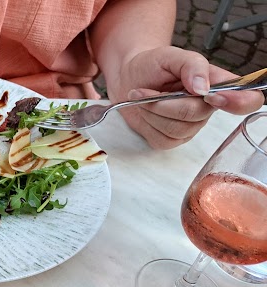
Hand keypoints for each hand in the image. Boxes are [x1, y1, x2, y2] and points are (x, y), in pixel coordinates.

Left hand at [108, 46, 263, 148]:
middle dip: (165, 102)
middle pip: (195, 115)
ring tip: (143, 96)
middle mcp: (207, 109)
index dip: (238, 103)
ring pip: (176, 129)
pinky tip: (144, 110)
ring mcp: (190, 127)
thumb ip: (192, 66)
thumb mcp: (172, 56)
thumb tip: (204, 88)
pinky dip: (148, 123)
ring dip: (153, 111)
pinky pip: (163, 139)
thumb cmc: (153, 65)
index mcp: (217, 85)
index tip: (209, 96)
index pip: (248, 100)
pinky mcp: (171, 139)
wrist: (128, 77)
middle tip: (147, 90)